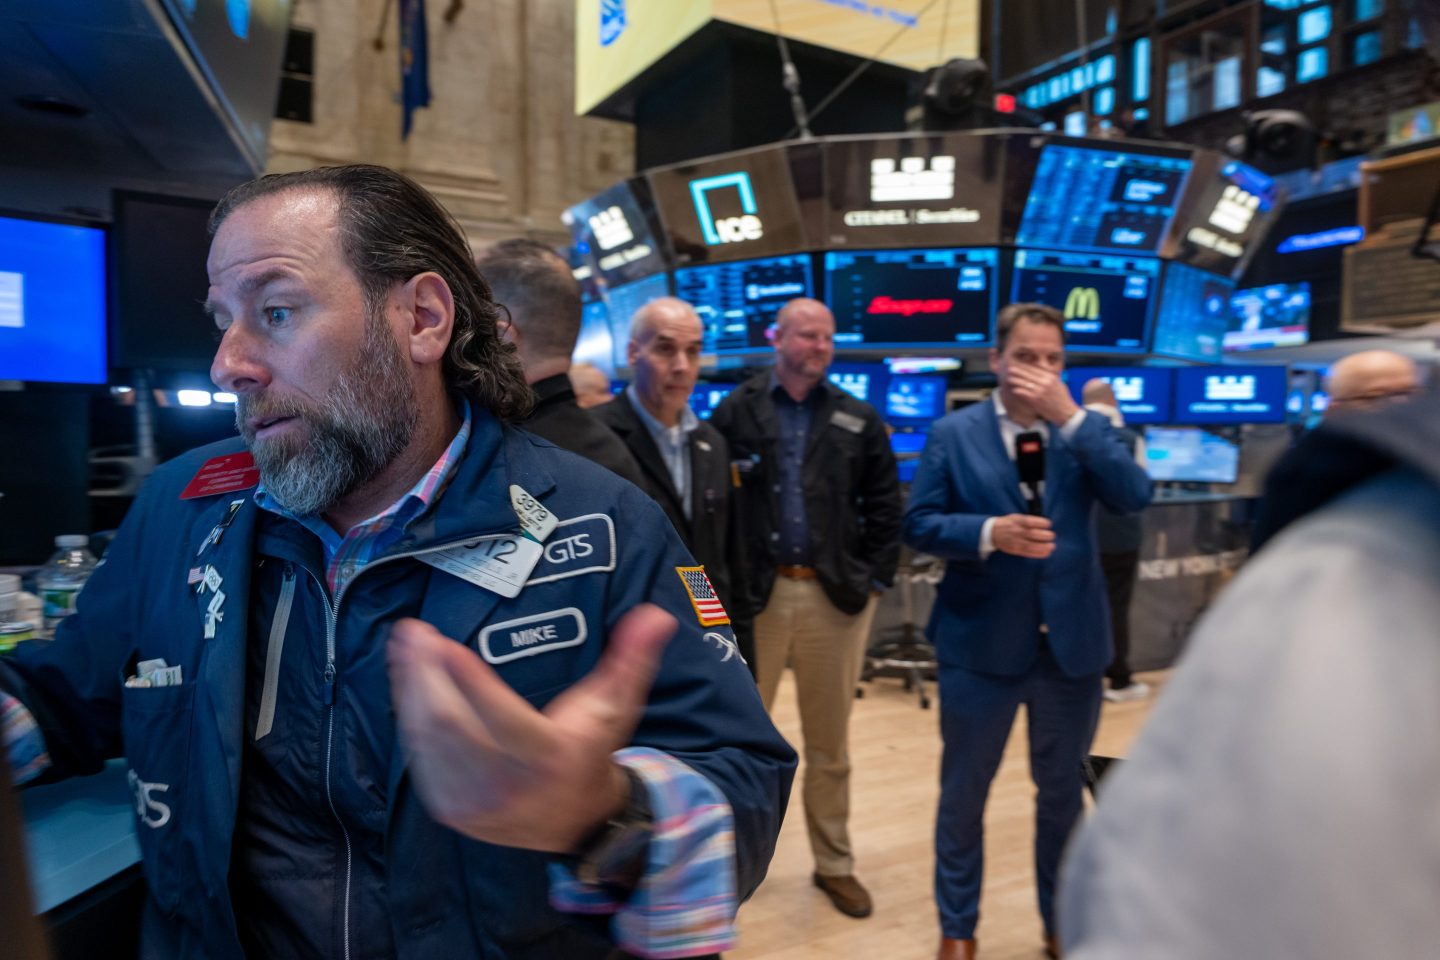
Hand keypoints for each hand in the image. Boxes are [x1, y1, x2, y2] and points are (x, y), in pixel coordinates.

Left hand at [387, 604, 676, 852]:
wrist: (576, 821)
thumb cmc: (590, 749)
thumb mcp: (616, 707)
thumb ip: (632, 659)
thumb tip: (655, 615)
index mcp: (548, 757)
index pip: (502, 717)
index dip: (469, 681)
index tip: (442, 643)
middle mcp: (508, 786)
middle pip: (453, 726)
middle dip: (425, 676)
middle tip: (412, 632)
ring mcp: (475, 802)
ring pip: (431, 741)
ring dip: (411, 690)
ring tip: (405, 647)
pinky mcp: (452, 809)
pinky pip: (423, 759)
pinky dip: (411, 718)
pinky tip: (408, 684)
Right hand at [992, 514, 1055, 558]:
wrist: (992, 532)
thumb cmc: (1008, 524)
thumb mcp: (1015, 517)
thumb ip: (1028, 520)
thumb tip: (1045, 524)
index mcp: (1016, 521)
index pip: (1030, 521)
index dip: (1041, 523)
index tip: (1049, 524)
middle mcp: (1016, 531)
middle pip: (1032, 534)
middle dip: (1044, 535)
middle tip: (1052, 536)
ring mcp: (1015, 541)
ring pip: (1031, 545)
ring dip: (1043, 547)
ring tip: (1052, 546)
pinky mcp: (1015, 549)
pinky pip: (1028, 552)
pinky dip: (1038, 553)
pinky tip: (1046, 553)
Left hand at [1007, 363, 1079, 424]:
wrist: (1065, 412)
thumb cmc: (1062, 399)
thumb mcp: (1059, 384)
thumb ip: (1049, 377)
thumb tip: (1041, 370)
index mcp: (1051, 377)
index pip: (1035, 369)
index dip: (1025, 366)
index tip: (1019, 364)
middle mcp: (1045, 382)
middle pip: (1028, 374)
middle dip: (1018, 371)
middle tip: (1010, 368)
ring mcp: (1040, 391)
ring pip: (1024, 383)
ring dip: (1016, 380)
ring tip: (1009, 378)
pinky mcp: (1036, 400)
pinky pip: (1024, 393)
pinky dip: (1018, 391)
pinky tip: (1013, 389)